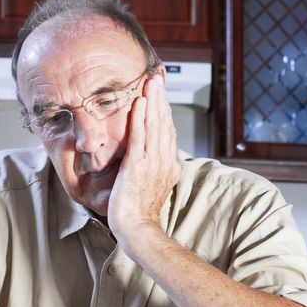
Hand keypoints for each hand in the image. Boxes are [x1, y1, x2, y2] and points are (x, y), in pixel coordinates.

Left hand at [107, 73, 181, 240]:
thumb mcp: (153, 184)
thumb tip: (152, 153)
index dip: (165, 110)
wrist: (136, 228)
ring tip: (150, 83)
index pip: (168, 131)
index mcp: (169, 165)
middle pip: (165, 124)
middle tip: (157, 78)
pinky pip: (140, 137)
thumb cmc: (139, 211)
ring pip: (155, 126)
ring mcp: (152, 163)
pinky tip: (140, 102)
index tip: (161, 92)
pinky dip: (140, 118)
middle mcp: (164, 161)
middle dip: (161, 99)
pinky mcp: (137, 166)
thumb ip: (155, 166)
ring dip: (153, 102)